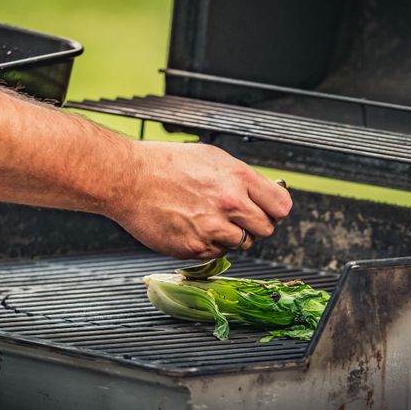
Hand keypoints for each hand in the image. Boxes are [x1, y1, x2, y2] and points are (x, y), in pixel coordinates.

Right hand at [108, 141, 291, 258]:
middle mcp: (230, 204)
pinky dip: (208, 244)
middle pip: (266, 229)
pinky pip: (216, 252)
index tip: (268, 209)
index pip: (281, 205)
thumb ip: (241, 178)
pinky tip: (192, 226)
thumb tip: (261, 193)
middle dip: (253, 224)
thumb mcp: (212, 158)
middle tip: (235, 216)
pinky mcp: (195, 248)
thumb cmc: (165, 164)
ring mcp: (213, 229)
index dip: (274, 209)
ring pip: (242, 244)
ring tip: (207, 219)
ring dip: (231, 236)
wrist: (128, 178)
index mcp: (237, 178)